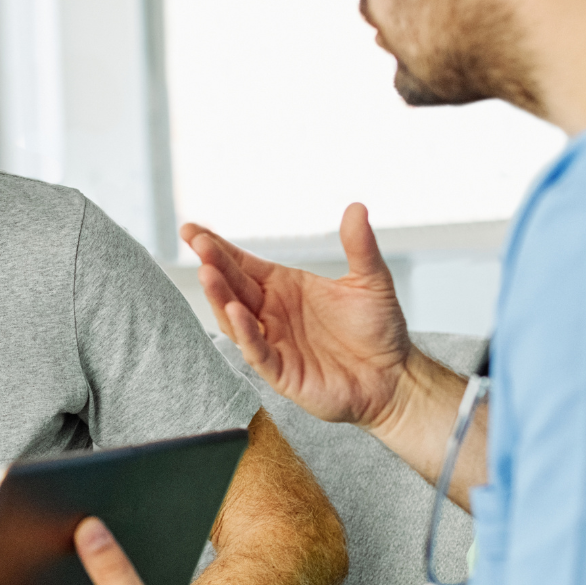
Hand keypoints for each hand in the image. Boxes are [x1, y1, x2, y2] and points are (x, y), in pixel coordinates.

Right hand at [180, 204, 415, 432]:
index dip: (217, 247)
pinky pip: (256, 350)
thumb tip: (356, 207)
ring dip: (220, 296)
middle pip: (233, 285)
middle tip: (198, 243)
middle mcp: (270, 312)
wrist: (394, 377)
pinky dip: (244, 332)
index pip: (242, 263)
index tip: (191, 230)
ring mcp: (272, 341)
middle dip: (213, 264)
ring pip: (234, 317)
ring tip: (208, 273)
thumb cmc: (379, 330)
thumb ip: (359, 246)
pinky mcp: (280, 371)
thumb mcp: (371, 281)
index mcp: (283, 287)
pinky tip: (236, 311)